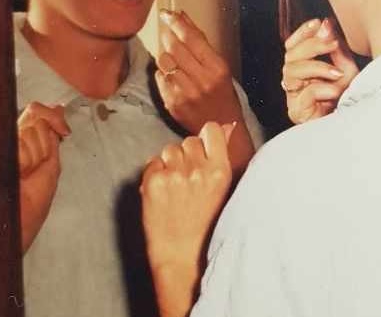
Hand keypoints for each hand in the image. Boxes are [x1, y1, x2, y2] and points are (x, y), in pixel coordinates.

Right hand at [18, 102, 69, 252]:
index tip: (63, 131)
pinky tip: (20, 172)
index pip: (37, 112)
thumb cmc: (33, 202)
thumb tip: (58, 109)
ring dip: (36, 154)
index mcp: (25, 141)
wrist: (20, 220)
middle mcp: (11, 139)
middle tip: (37, 166)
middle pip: (36, 117)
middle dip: (46, 143)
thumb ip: (53, 134)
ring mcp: (0, 144)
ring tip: (27, 173)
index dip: (52, 117)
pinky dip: (27, 157)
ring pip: (30, 129)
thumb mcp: (51, 163)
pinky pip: (20, 140)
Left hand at [141, 121, 234, 316]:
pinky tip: (162, 193)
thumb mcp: (223, 187)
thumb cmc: (206, 223)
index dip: (205, 138)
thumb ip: (223, 153)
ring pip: (169, 149)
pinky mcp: (153, 182)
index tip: (202, 151)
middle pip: (188, 141)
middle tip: (188, 181)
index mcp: (220, 170)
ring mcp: (175, 175)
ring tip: (175, 188)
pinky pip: (152, 162)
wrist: (183, 256)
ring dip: (169, 164)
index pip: (211, 129)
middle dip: (186, 156)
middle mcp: (198, 170)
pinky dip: (154, 175)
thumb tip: (228, 125)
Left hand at [156, 10, 242, 132]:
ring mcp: (185, 93)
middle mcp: (201, 80)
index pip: (191, 38)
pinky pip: (159, 77)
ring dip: (165, 54)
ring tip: (174, 57)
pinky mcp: (172, 103)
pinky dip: (163, 72)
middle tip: (167, 30)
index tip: (168, 13)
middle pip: (175, 47)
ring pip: (163, 61)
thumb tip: (182, 16)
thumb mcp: (219, 65)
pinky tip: (173, 76)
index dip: (177, 22)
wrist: (220, 125)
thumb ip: (200, 40)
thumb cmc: (222, 93)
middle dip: (168, 35)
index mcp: (217, 68)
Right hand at [282, 17, 358, 123]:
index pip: (292, 46)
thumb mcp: (347, 70)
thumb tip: (327, 24)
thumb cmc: (349, 101)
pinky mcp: (297, 113)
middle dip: (312, 45)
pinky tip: (335, 91)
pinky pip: (304, 95)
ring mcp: (294, 97)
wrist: (354, 128)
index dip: (302, 33)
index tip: (318, 23)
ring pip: (291, 71)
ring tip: (338, 73)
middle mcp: (295, 82)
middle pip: (290, 56)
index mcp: (303, 70)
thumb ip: (336, 49)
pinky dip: (321, 89)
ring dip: (317, 67)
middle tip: (333, 43)